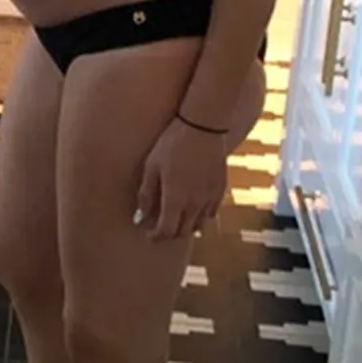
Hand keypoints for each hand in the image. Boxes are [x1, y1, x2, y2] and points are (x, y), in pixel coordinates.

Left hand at [134, 117, 230, 242]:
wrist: (204, 126)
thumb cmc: (173, 144)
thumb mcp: (152, 166)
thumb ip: (146, 193)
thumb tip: (141, 215)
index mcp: (175, 199)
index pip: (166, 231)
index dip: (156, 236)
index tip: (148, 235)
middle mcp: (195, 204)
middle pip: (182, 231)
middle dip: (170, 234)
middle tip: (160, 228)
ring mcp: (210, 198)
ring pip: (199, 225)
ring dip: (186, 227)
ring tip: (176, 219)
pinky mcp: (220, 189)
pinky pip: (211, 212)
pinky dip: (201, 216)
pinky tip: (193, 207)